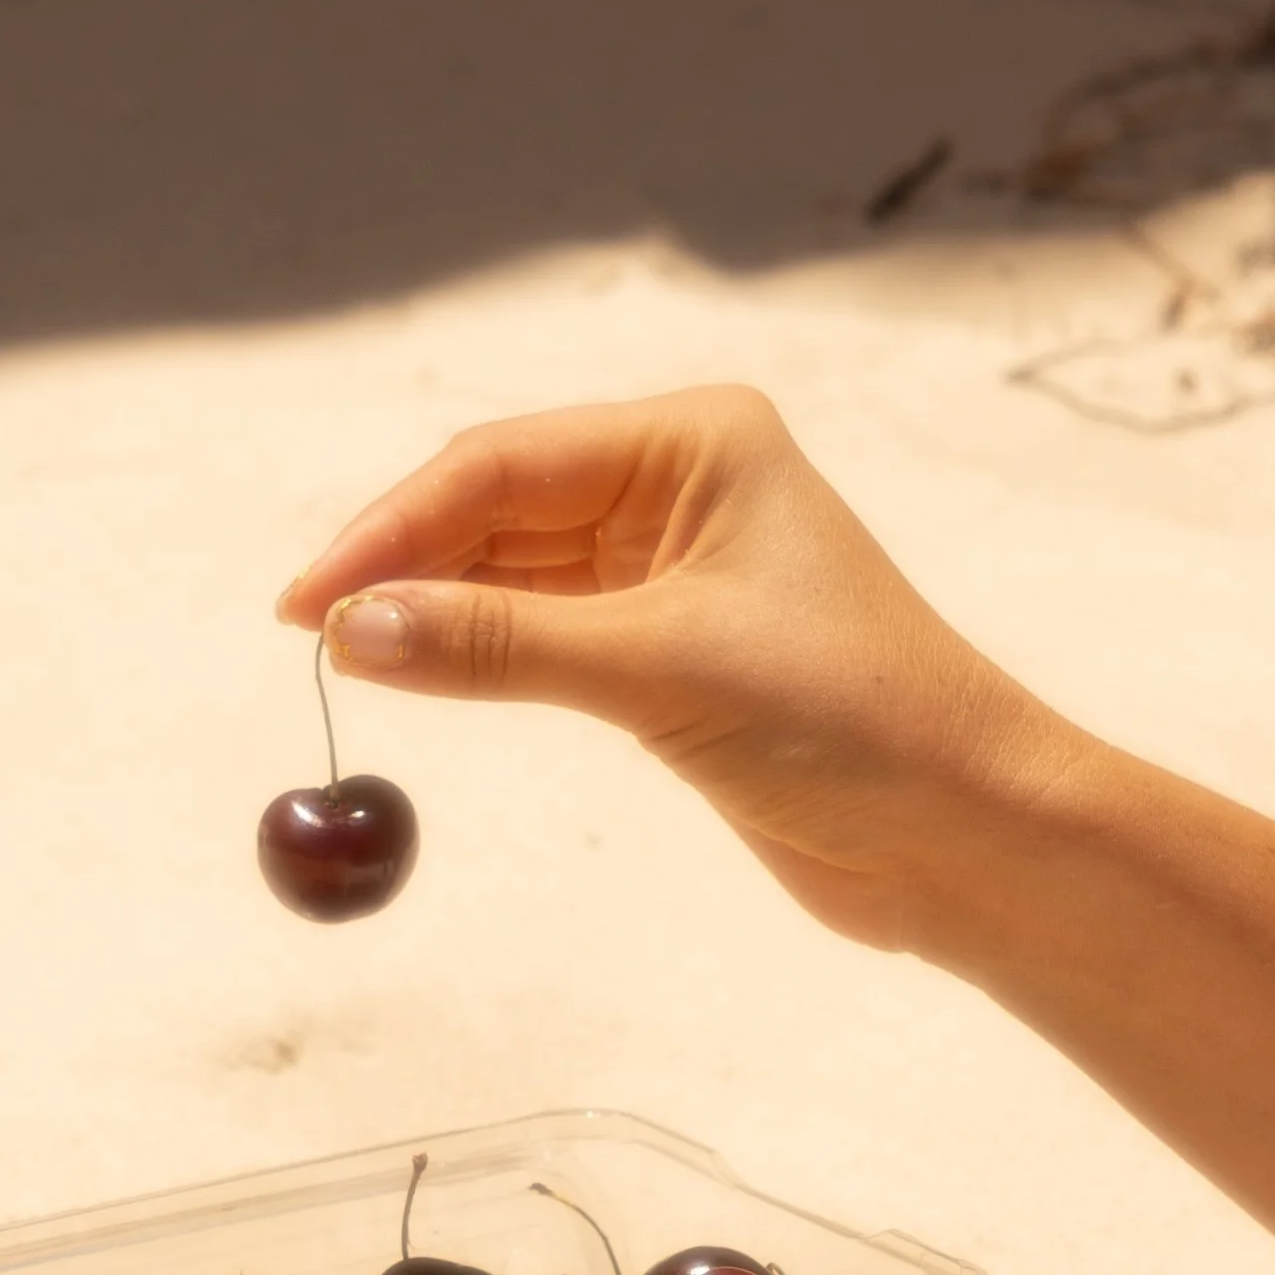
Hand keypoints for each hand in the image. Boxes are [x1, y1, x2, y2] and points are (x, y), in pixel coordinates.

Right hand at [278, 388, 1067, 949]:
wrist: (968, 832)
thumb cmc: (852, 720)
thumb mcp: (659, 671)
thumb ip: (498, 645)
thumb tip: (354, 631)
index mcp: (697, 441)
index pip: (502, 466)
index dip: (392, 529)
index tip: (306, 603)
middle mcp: (681, 486)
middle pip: (496, 508)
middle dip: (403, 565)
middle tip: (310, 638)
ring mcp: (673, 569)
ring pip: (511, 572)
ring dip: (434, 611)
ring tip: (349, 661)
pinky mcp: (670, 653)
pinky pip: (541, 634)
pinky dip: (478, 656)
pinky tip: (421, 675)